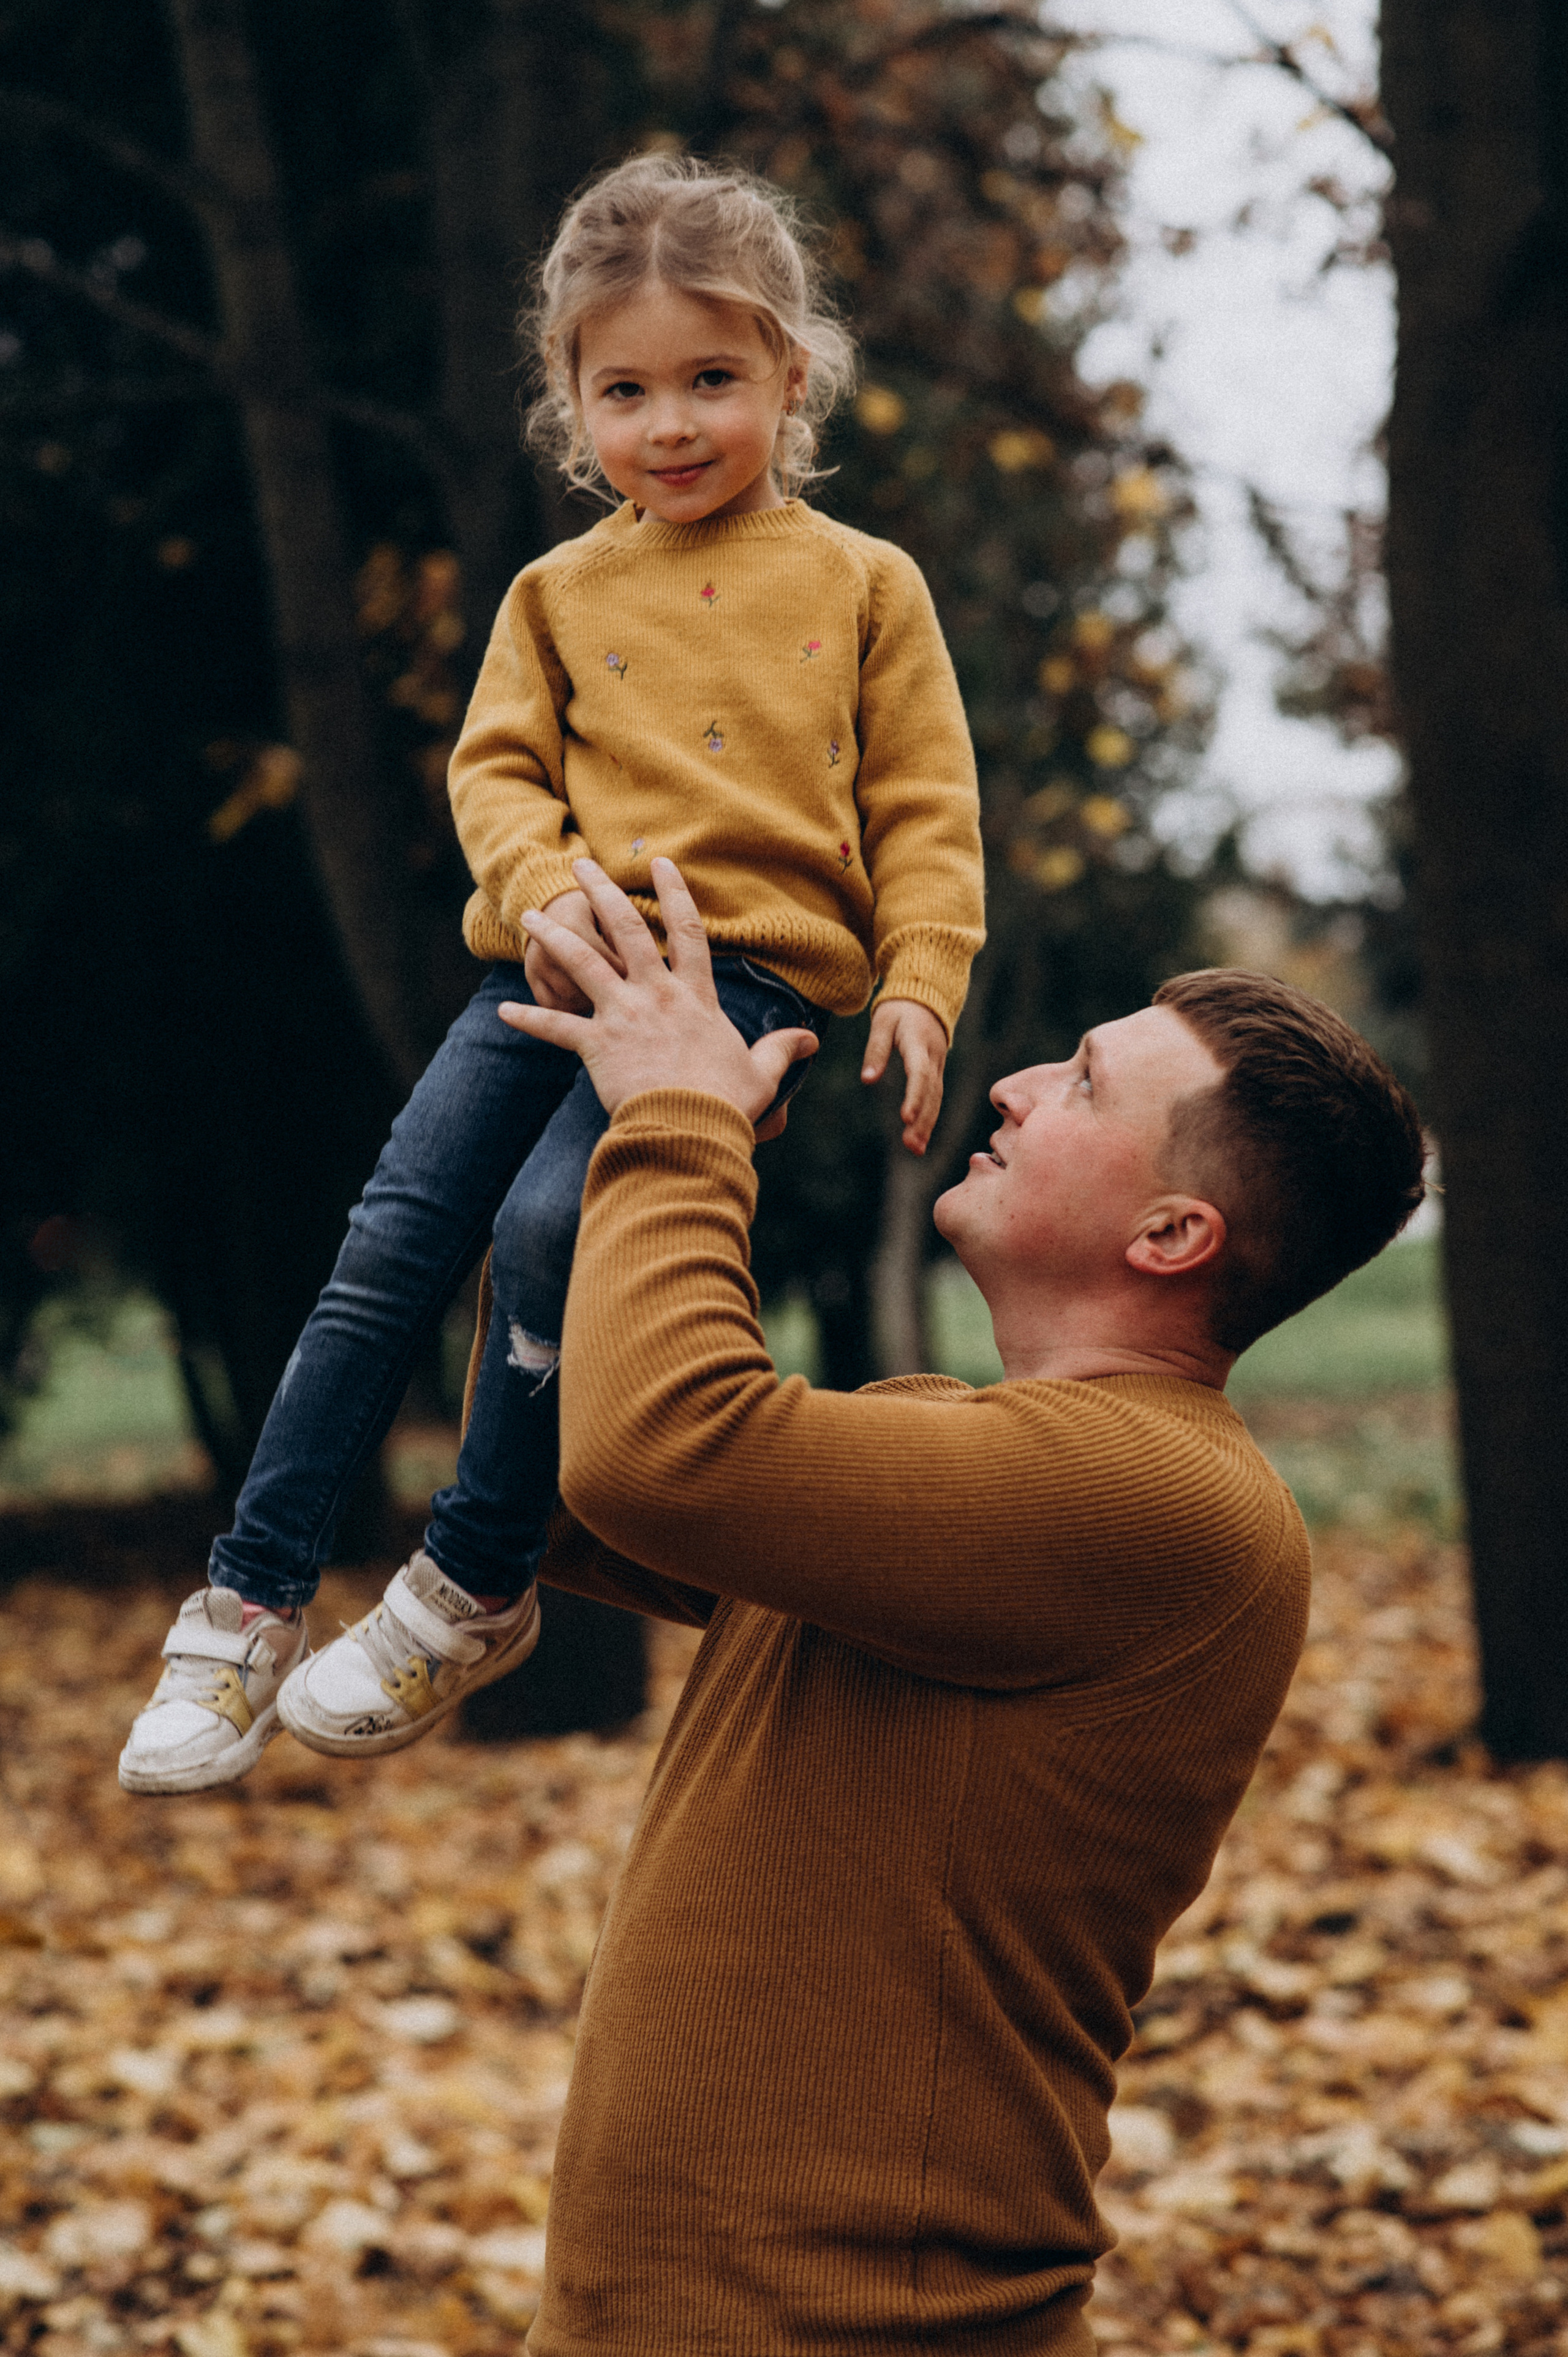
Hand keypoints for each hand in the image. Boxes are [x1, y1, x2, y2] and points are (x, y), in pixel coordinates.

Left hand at [499, 858, 819, 1129]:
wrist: (691, 1130)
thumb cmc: (728, 1102)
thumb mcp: (761, 1072)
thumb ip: (783, 1049)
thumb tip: (812, 1039)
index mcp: (695, 996)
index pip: (688, 931)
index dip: (674, 892)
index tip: (661, 862)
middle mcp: (656, 994)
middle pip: (624, 929)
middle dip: (601, 893)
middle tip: (581, 867)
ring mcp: (623, 1016)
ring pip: (581, 962)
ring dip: (553, 937)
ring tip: (529, 917)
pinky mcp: (596, 1045)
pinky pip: (556, 1027)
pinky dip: (530, 1019)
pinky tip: (503, 1010)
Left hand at [862, 998, 947, 1154]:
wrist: (926, 997)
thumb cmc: (899, 1009)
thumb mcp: (883, 1022)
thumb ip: (876, 1050)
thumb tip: (868, 1080)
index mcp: (918, 1043)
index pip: (920, 1073)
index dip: (915, 1096)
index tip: (905, 1117)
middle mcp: (933, 1057)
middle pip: (931, 1092)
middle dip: (922, 1119)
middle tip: (911, 1145)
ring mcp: (938, 1065)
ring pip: (936, 1098)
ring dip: (927, 1124)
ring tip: (915, 1149)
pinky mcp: (936, 1072)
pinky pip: (935, 1097)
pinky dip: (929, 1118)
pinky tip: (920, 1138)